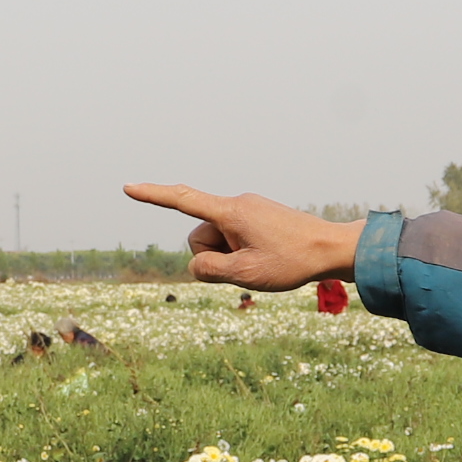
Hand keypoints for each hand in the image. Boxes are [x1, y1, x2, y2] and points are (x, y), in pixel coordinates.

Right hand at [123, 183, 366, 292]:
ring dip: (230, 256)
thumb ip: (209, 269)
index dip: (152, 196)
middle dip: (214, 255)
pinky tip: (268, 257)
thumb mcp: (245, 274)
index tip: (128, 187)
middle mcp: (237, 204)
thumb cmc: (292, 261)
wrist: (333, 249)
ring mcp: (249, 209)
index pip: (182, 200)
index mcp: (231, 212)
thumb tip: (196, 263)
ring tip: (263, 261)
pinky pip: (235, 238)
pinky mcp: (258, 216)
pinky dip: (242, 252)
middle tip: (250, 265)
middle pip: (201, 235)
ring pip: (218, 240)